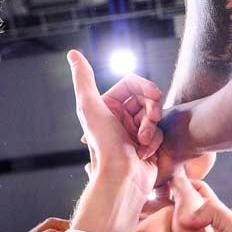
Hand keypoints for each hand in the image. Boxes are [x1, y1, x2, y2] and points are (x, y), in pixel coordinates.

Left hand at [68, 50, 161, 194]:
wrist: (121, 177)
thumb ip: (83, 78)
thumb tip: (73, 53)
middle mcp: (119, 118)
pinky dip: (153, 142)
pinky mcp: (146, 146)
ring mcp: (133, 132)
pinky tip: (143, 154)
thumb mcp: (89, 106)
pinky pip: (158, 134)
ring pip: (154, 117)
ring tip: (142, 143)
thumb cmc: (104, 143)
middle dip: (151, 109)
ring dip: (150, 128)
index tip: (155, 94)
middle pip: (146, 99)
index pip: (133, 84)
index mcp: (107, 106)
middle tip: (152, 119)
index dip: (145, 87)